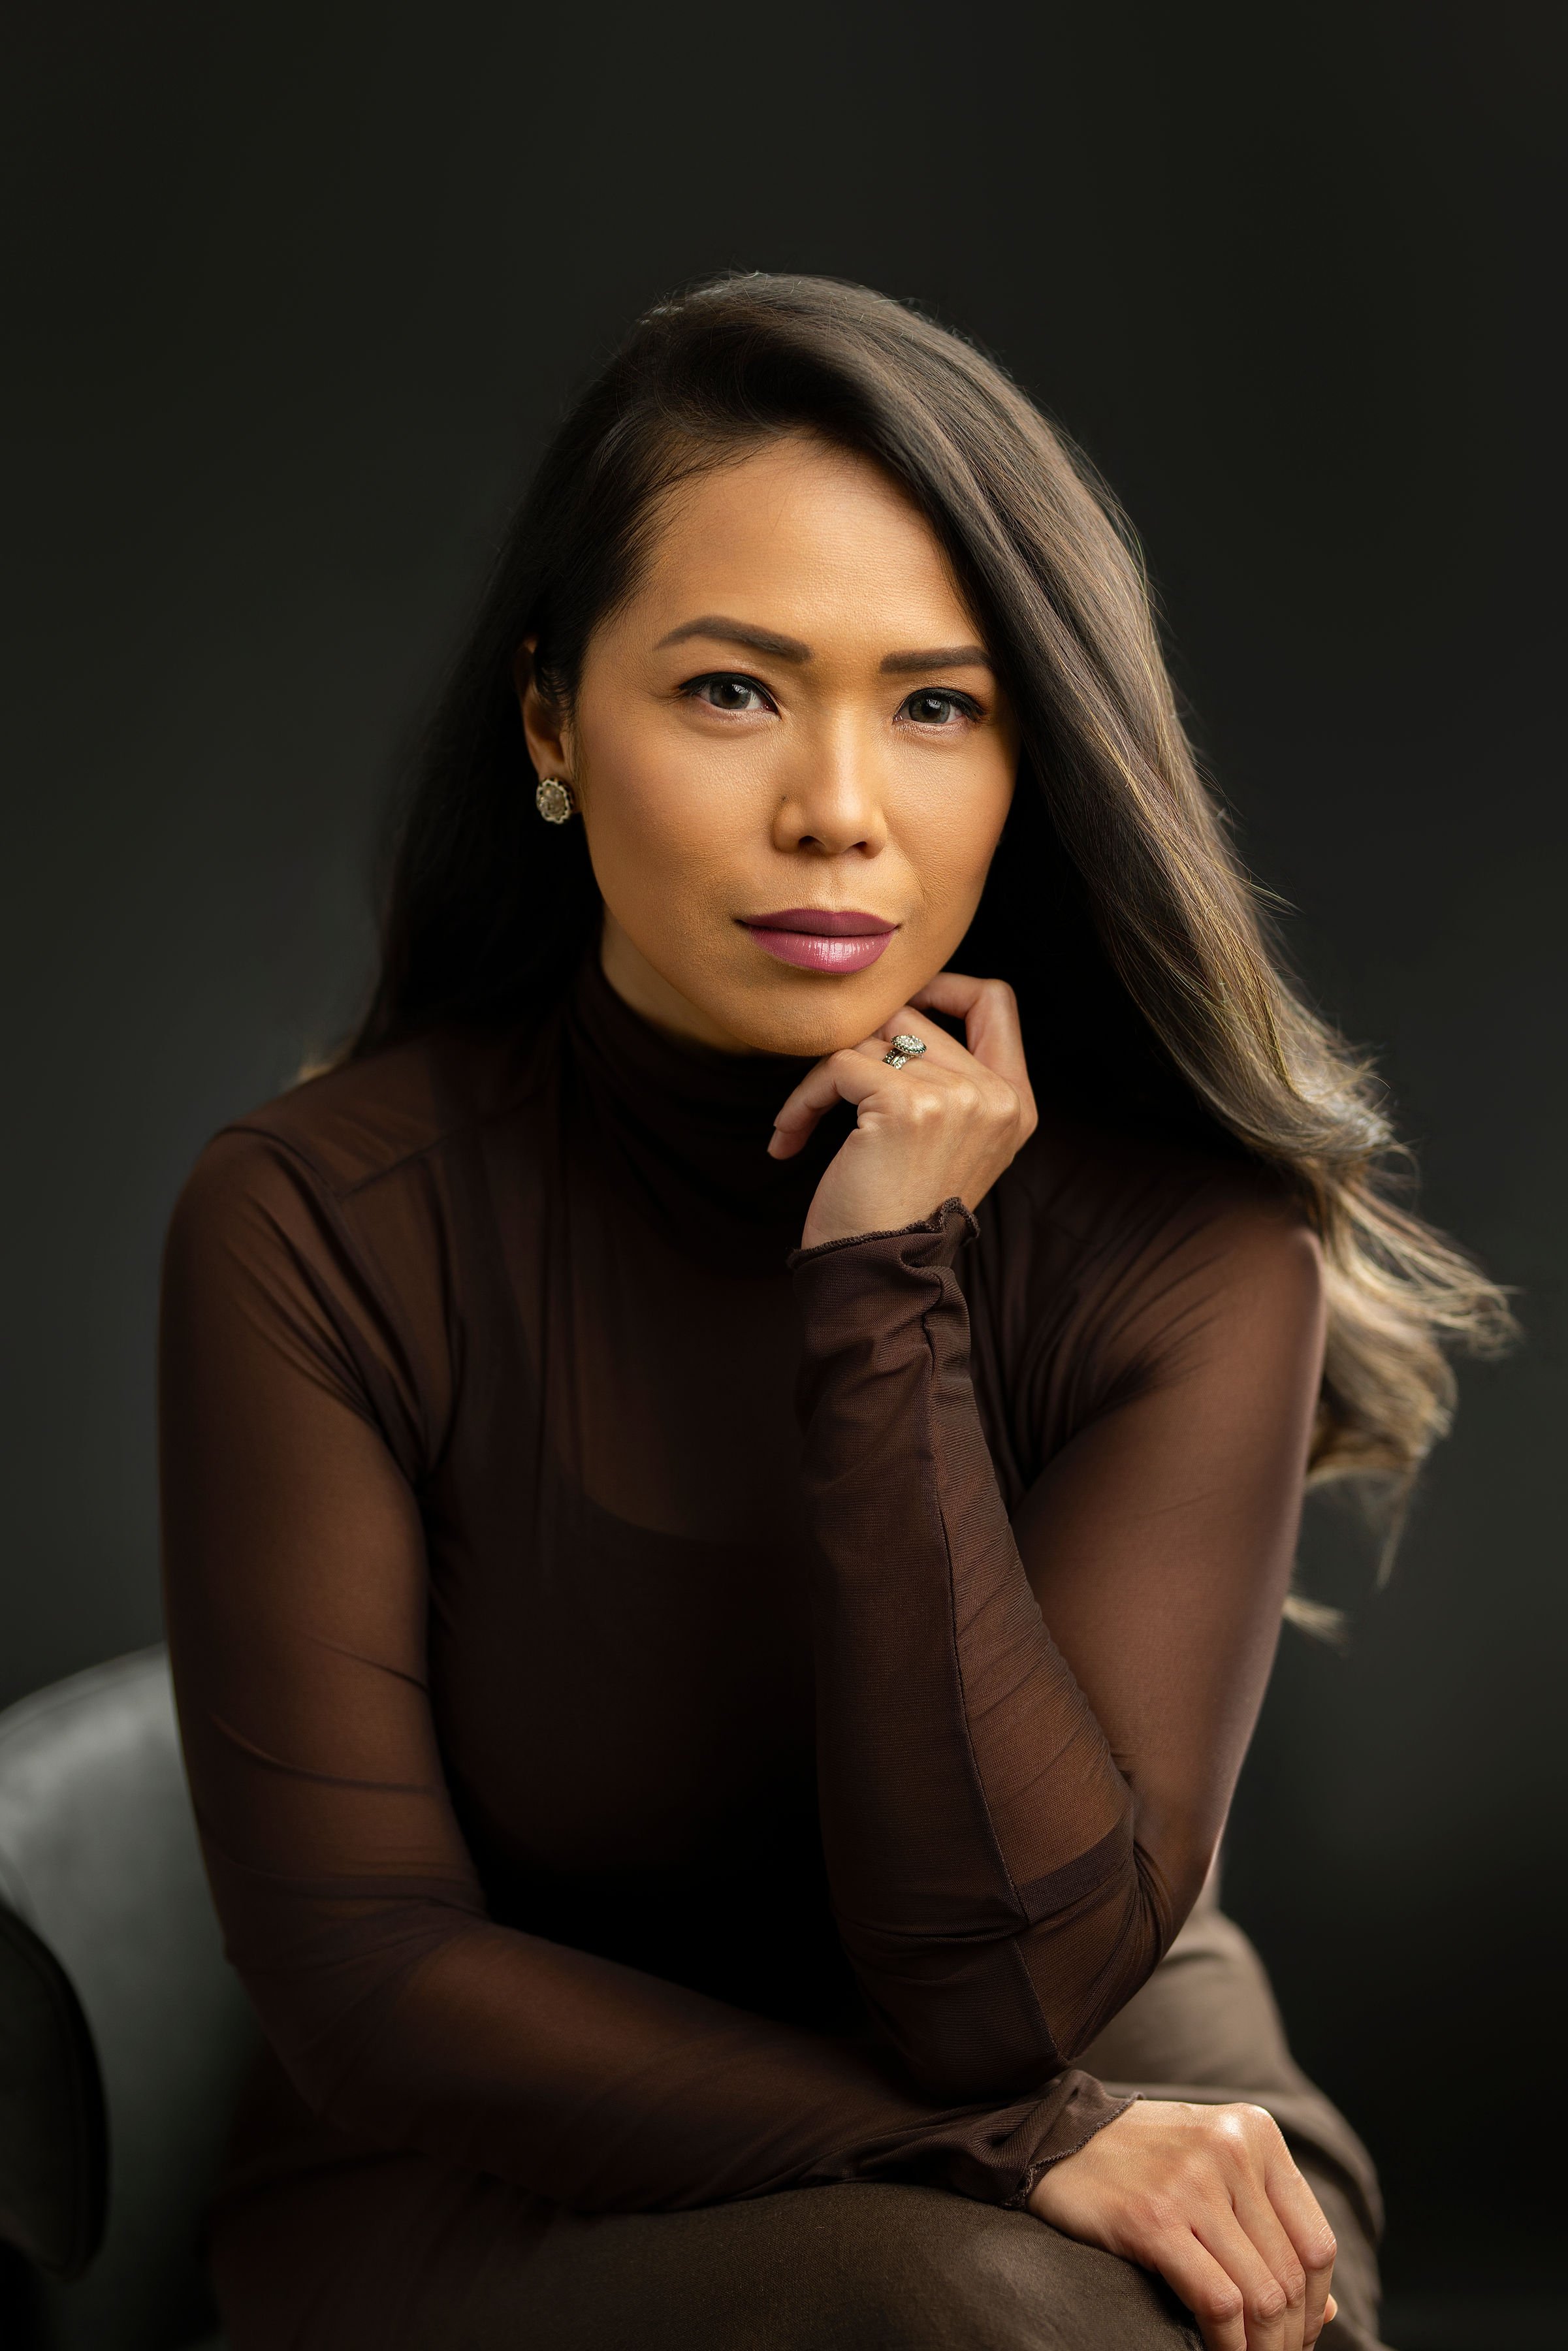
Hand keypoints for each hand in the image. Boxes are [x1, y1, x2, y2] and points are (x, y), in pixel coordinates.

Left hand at [769, 972, 1037, 1250]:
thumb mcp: (950, 1145)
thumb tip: (891, 1019)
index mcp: (1015, 1103)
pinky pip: (835, 1067)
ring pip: (868, 1039)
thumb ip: (948, 1082)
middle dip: (857, 1050)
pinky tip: (789, 1138)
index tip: (892, 1015)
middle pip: (911, 1017)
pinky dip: (802, 1100)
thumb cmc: (899, 1217)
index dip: (943, 987)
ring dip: (822, 1079)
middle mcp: (995, 1096)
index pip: (995, 999)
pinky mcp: (905, 1105)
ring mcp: (956, 1098)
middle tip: (826, 1096)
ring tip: (801, 1123)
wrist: (882, 1278)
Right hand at [1029, 2099, 1338, 2349]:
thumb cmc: (1142, 2160)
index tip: (1297, 2335)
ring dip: (1263, 2348)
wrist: (1056, 2136)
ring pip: (1261, 2295)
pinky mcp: (1153, 2219)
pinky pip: (1217, 2302)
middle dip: (1289, 2336)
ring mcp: (1192, 2183)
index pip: (1315, 2242)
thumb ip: (1269, 2228)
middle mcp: (1231, 2150)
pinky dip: (1230, 2345)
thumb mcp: (1216, 2171)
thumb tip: (1326, 2312)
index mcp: (1255, 2133)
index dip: (1314, 2305)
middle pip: (1290, 2275)